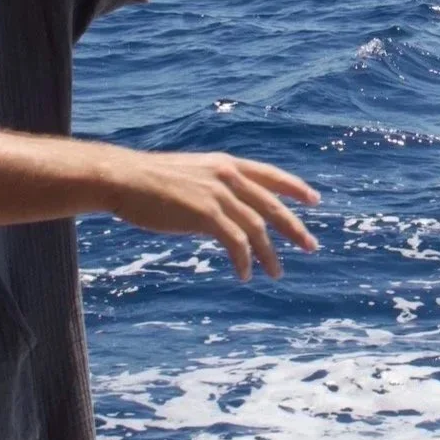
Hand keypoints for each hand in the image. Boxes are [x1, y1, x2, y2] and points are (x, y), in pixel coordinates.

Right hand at [98, 149, 320, 280]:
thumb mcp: (191, 176)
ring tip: (277, 272)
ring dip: (269, 254)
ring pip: (257, 228)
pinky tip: (245, 274)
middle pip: (272, 205)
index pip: (270, 175)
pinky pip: (236, 243)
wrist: (125, 179)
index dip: (295, 188)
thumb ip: (213, 190)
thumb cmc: (149, 181)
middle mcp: (227, 176)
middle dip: (294, 228)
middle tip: (311, 246)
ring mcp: (218, 195)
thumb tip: (224, 216)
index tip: (314, 200)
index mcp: (225, 164)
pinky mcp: (206, 214)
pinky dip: (244, 260)